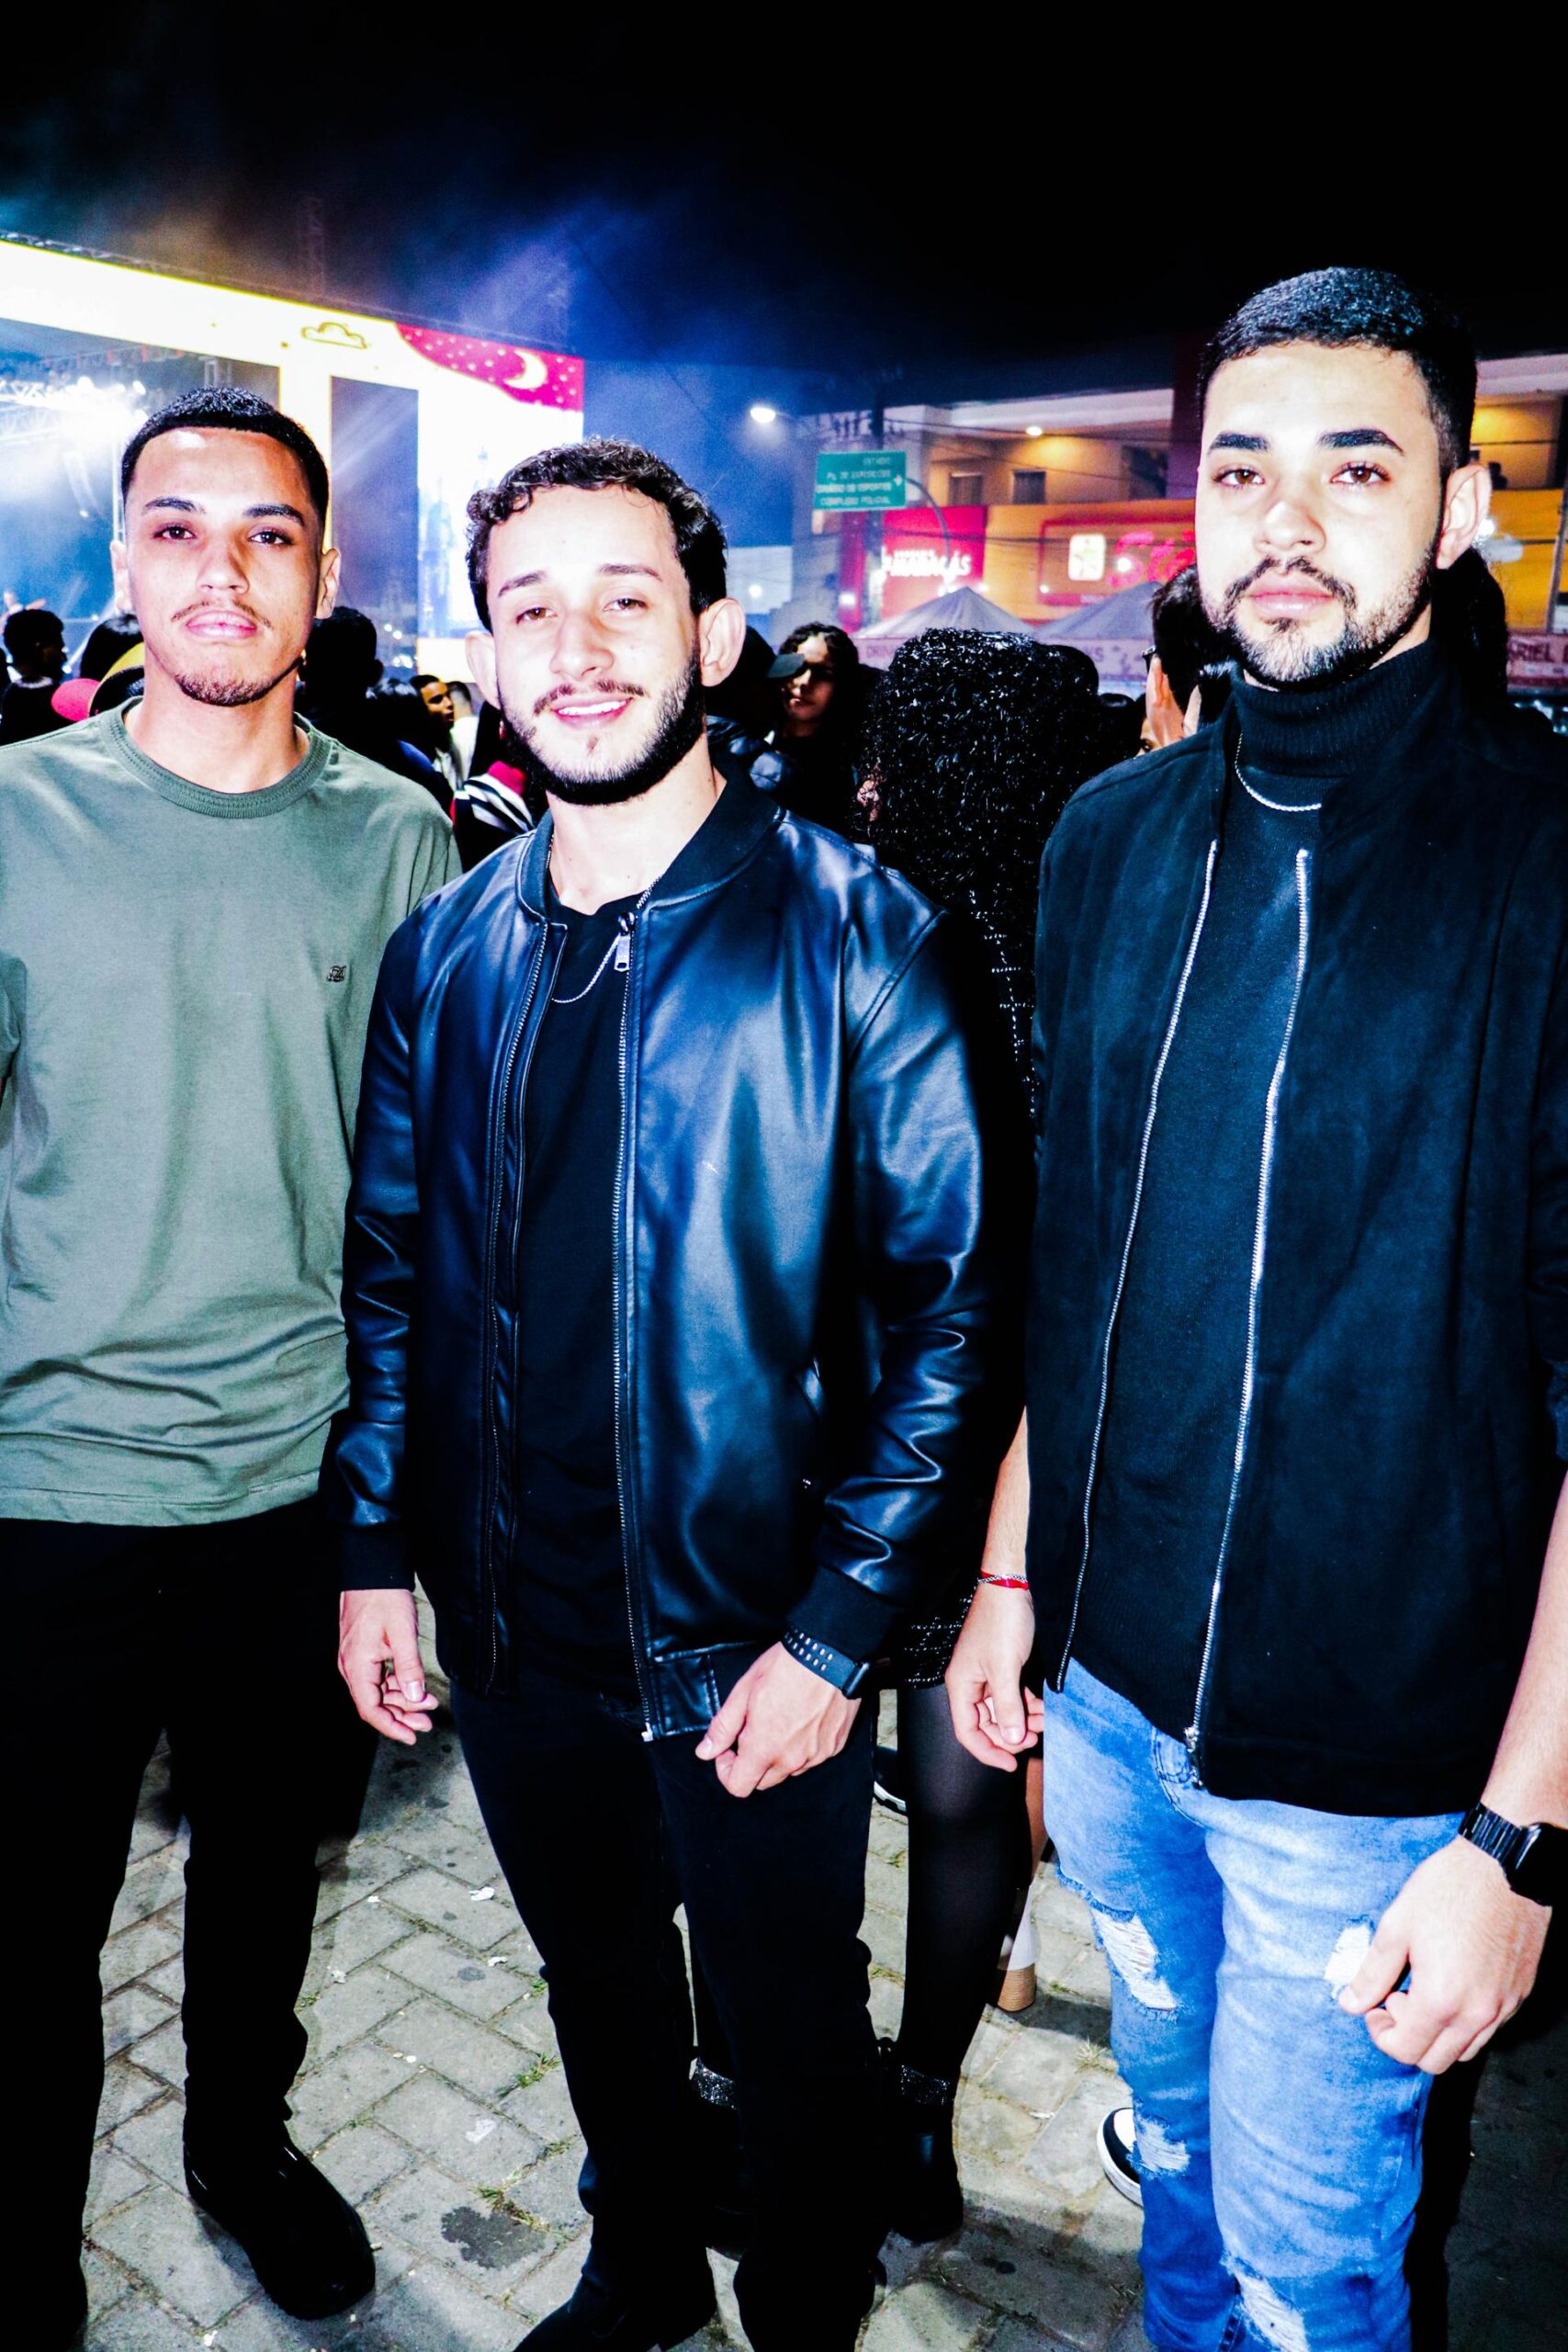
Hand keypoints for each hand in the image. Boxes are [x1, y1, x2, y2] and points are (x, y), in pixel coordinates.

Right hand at [339, 1588, 437, 1745]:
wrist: (372, 1569)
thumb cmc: (384, 1597)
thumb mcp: (402, 1633)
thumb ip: (410, 1668)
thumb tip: (416, 1698)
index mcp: (357, 1665)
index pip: (370, 1709)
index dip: (391, 1727)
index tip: (411, 1736)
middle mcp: (352, 1666)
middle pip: (375, 1703)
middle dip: (402, 1715)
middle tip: (427, 1722)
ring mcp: (356, 1659)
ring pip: (378, 1691)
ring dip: (402, 1700)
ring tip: (428, 1704)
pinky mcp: (364, 1651)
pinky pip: (379, 1677)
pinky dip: (397, 1685)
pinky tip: (415, 1687)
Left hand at [695, 1642, 859, 1797]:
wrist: (832, 1653)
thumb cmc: (787, 1666)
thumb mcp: (744, 1691)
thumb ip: (723, 1727)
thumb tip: (705, 1752)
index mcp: (765, 1748)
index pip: (738, 1786)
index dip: (726, 1770)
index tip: (729, 1749)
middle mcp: (793, 1759)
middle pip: (763, 1781)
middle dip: (752, 1762)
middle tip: (754, 1729)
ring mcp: (817, 1755)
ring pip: (789, 1769)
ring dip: (779, 1755)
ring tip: (781, 1719)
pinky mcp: (835, 1746)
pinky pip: (812, 1757)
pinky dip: (803, 1746)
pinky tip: (803, 1718)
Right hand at [946, 1582, 1042, 1770]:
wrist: (1013, 1585)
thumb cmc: (1002, 1622)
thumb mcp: (1006, 1669)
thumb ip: (1007, 1708)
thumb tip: (1011, 1741)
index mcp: (961, 1685)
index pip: (967, 1731)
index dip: (987, 1751)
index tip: (1010, 1764)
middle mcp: (970, 1683)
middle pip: (985, 1724)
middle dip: (1010, 1734)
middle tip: (1034, 1737)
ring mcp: (987, 1674)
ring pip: (1002, 1711)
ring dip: (1022, 1720)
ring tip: (1044, 1720)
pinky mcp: (1002, 1665)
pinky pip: (1011, 1696)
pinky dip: (1026, 1704)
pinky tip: (1042, 1706)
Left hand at [1338, 1834, 1550, 2071]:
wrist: (1503, 1864)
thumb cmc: (1449, 1888)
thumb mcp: (1397, 1926)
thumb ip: (1372, 1973)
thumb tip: (1350, 2003)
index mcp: (1441, 2000)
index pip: (1405, 2050)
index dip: (1381, 2033)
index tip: (1376, 2006)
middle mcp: (1477, 2014)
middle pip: (1435, 2061)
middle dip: (1408, 2038)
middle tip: (1398, 1997)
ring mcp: (1503, 2007)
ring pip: (1465, 2050)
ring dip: (1438, 2034)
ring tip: (1425, 1989)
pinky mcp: (1519, 1994)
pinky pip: (1489, 2029)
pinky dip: (1465, 2023)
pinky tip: (1452, 1985)